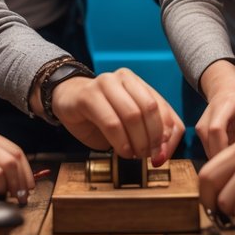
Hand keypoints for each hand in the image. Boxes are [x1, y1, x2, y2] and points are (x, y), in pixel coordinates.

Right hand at [0, 129, 35, 204]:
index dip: (27, 173)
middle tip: (20, 198)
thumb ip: (2, 175)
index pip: (18, 153)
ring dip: (9, 185)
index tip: (28, 190)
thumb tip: (24, 188)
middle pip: (14, 158)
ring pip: (5, 165)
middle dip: (21, 181)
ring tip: (4, 196)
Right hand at [52, 68, 184, 164]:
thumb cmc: (99, 115)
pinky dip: (120, 141)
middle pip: (150, 108)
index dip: (167, 135)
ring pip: (132, 114)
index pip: (163, 108)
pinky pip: (111, 122)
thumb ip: (150, 135)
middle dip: (153, 138)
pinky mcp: (88, 95)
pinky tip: (121, 151)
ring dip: (137, 141)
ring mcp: (106, 83)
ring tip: (134, 154)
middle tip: (148, 156)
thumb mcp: (129, 125)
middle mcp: (124, 79)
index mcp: (139, 84)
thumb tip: (162, 154)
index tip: (162, 154)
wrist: (67, 99)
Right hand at [195, 68, 234, 157]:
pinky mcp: (198, 132)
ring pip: (208, 150)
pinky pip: (208, 150)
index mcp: (225, 105)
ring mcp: (200, 124)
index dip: (224, 148)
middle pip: (209, 143)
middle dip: (224, 160)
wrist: (226, 91)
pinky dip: (218, 156)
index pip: (216, 129)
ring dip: (221, 159)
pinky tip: (230, 155)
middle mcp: (208, 114)